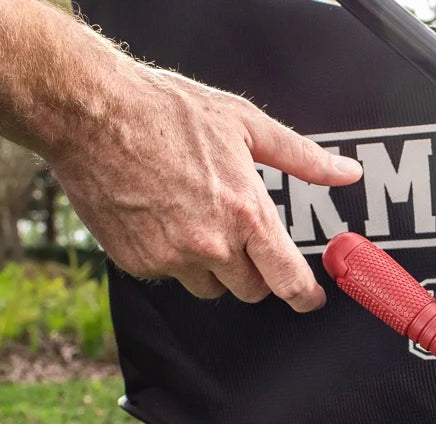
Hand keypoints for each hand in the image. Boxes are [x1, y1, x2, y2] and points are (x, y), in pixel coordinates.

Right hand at [50, 66, 362, 310]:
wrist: (88, 111)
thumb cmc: (166, 111)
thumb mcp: (245, 124)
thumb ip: (301, 158)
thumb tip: (346, 173)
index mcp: (246, 214)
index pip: (289, 281)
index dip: (306, 297)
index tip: (310, 300)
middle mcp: (213, 244)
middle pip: (252, 290)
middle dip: (254, 271)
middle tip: (239, 236)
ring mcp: (174, 258)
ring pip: (211, 287)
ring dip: (213, 267)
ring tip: (194, 218)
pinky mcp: (140, 263)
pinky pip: (170, 276)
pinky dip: (172, 256)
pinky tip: (161, 217)